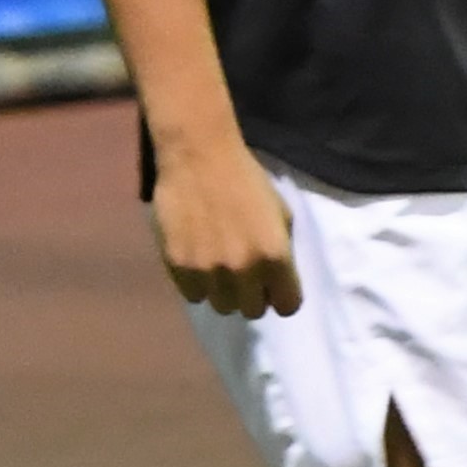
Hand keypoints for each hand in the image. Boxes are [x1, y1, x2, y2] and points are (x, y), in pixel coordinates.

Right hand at [151, 137, 302, 317]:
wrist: (199, 156)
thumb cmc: (246, 180)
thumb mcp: (280, 213)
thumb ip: (281, 252)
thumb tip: (276, 282)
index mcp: (275, 256)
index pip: (288, 306)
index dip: (282, 296)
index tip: (274, 287)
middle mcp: (243, 270)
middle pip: (252, 311)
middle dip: (252, 294)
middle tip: (244, 274)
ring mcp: (209, 270)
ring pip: (221, 306)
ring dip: (223, 291)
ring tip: (218, 266)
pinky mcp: (179, 266)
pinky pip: (193, 295)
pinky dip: (198, 283)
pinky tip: (198, 260)